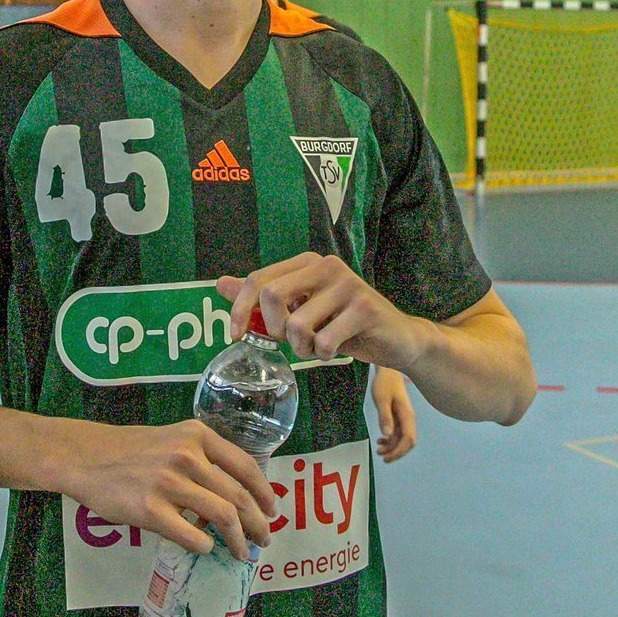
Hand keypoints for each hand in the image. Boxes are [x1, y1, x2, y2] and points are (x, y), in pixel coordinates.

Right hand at [65, 419, 278, 561]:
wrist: (88, 457)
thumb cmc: (133, 450)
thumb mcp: (174, 438)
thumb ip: (204, 458)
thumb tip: (238, 493)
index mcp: (198, 436)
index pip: (246, 467)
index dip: (265, 493)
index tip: (273, 510)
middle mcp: (188, 456)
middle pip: (239, 496)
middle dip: (258, 523)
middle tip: (264, 538)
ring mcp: (169, 483)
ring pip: (223, 517)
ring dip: (239, 540)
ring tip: (242, 551)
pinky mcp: (150, 510)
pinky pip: (192, 536)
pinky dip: (206, 546)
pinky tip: (206, 548)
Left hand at [216, 253, 422, 370]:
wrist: (396, 338)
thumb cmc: (343, 323)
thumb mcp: (300, 309)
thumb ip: (262, 297)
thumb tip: (220, 283)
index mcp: (307, 261)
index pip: (258, 280)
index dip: (239, 309)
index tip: (235, 335)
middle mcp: (327, 265)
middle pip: (272, 297)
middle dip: (274, 330)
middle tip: (293, 341)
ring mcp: (348, 284)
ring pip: (297, 325)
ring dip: (302, 348)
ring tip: (318, 346)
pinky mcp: (365, 307)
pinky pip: (324, 340)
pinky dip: (324, 354)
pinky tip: (336, 349)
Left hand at [371, 367, 416, 461]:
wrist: (388, 371)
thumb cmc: (385, 383)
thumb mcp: (382, 400)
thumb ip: (385, 417)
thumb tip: (387, 435)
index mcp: (407, 416)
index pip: (408, 440)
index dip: (399, 451)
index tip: (387, 457)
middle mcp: (408, 419)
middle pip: (408, 442)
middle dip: (396, 452)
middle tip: (383, 458)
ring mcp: (404, 418)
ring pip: (402, 439)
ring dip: (392, 447)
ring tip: (378, 450)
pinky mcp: (399, 416)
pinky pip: (398, 433)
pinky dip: (390, 439)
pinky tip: (380, 440)